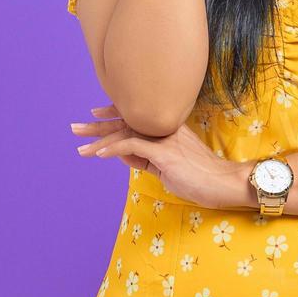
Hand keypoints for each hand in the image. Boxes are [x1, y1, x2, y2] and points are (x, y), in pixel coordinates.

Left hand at [71, 104, 249, 209]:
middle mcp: (164, 127)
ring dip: (99, 139)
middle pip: (125, 121)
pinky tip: (99, 154)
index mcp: (167, 127)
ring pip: (125, 132)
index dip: (113, 113)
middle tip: (74, 128)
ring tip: (80, 147)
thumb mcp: (166, 166)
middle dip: (97, 125)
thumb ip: (145, 158)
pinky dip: (114, 149)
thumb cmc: (198, 177)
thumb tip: (121, 153)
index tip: (95, 113)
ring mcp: (165, 138)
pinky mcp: (165, 152)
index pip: (135, 116)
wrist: (223, 182)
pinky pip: (133, 146)